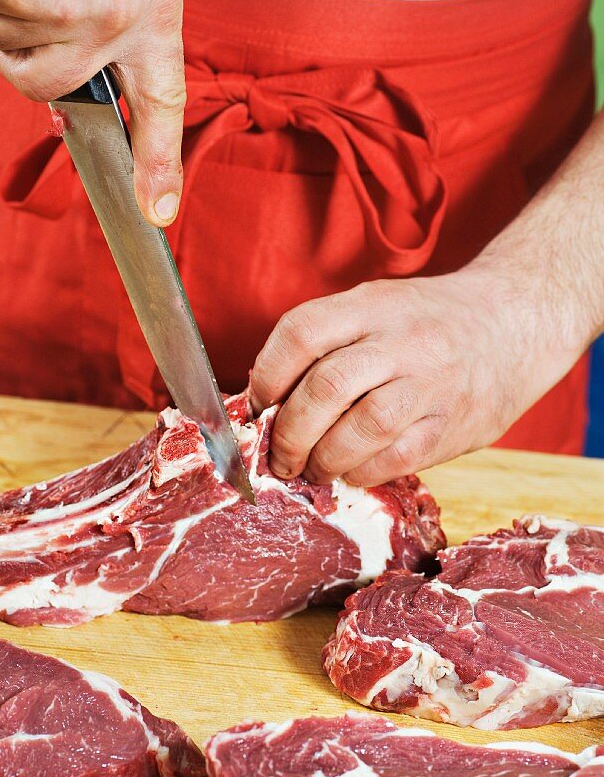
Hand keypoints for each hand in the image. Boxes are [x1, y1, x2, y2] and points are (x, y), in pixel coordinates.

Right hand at [0, 0, 183, 225]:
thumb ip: (113, 17)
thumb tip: (71, 85)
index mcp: (154, 10)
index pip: (161, 103)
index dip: (159, 163)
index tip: (158, 210)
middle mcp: (116, 23)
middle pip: (46, 87)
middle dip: (18, 47)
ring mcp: (67, 14)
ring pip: (1, 44)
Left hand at [249, 263, 576, 485]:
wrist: (517, 321)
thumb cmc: (428, 320)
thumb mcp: (378, 304)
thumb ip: (329, 341)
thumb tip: (266, 399)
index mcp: (372, 304)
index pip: (302, 332)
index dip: (267, 374)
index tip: (258, 404)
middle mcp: (402, 340)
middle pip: (327, 386)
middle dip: (289, 432)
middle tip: (279, 455)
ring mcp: (432, 383)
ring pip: (362, 427)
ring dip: (324, 459)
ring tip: (311, 469)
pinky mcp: (454, 424)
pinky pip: (397, 457)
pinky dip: (362, 472)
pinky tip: (352, 471)